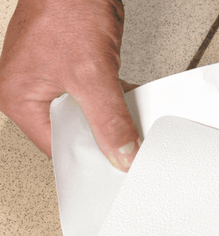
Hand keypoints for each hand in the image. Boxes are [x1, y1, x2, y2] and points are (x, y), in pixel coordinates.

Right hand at [0, 0, 139, 171]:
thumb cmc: (66, 4)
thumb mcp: (92, 74)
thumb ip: (110, 120)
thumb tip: (123, 154)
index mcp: (20, 99)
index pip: (58, 149)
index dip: (89, 160)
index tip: (115, 168)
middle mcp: (31, 93)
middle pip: (73, 135)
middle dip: (101, 140)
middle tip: (125, 151)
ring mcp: (51, 82)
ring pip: (86, 118)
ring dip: (110, 121)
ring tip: (128, 129)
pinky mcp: (71, 71)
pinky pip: (93, 99)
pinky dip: (113, 104)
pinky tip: (128, 107)